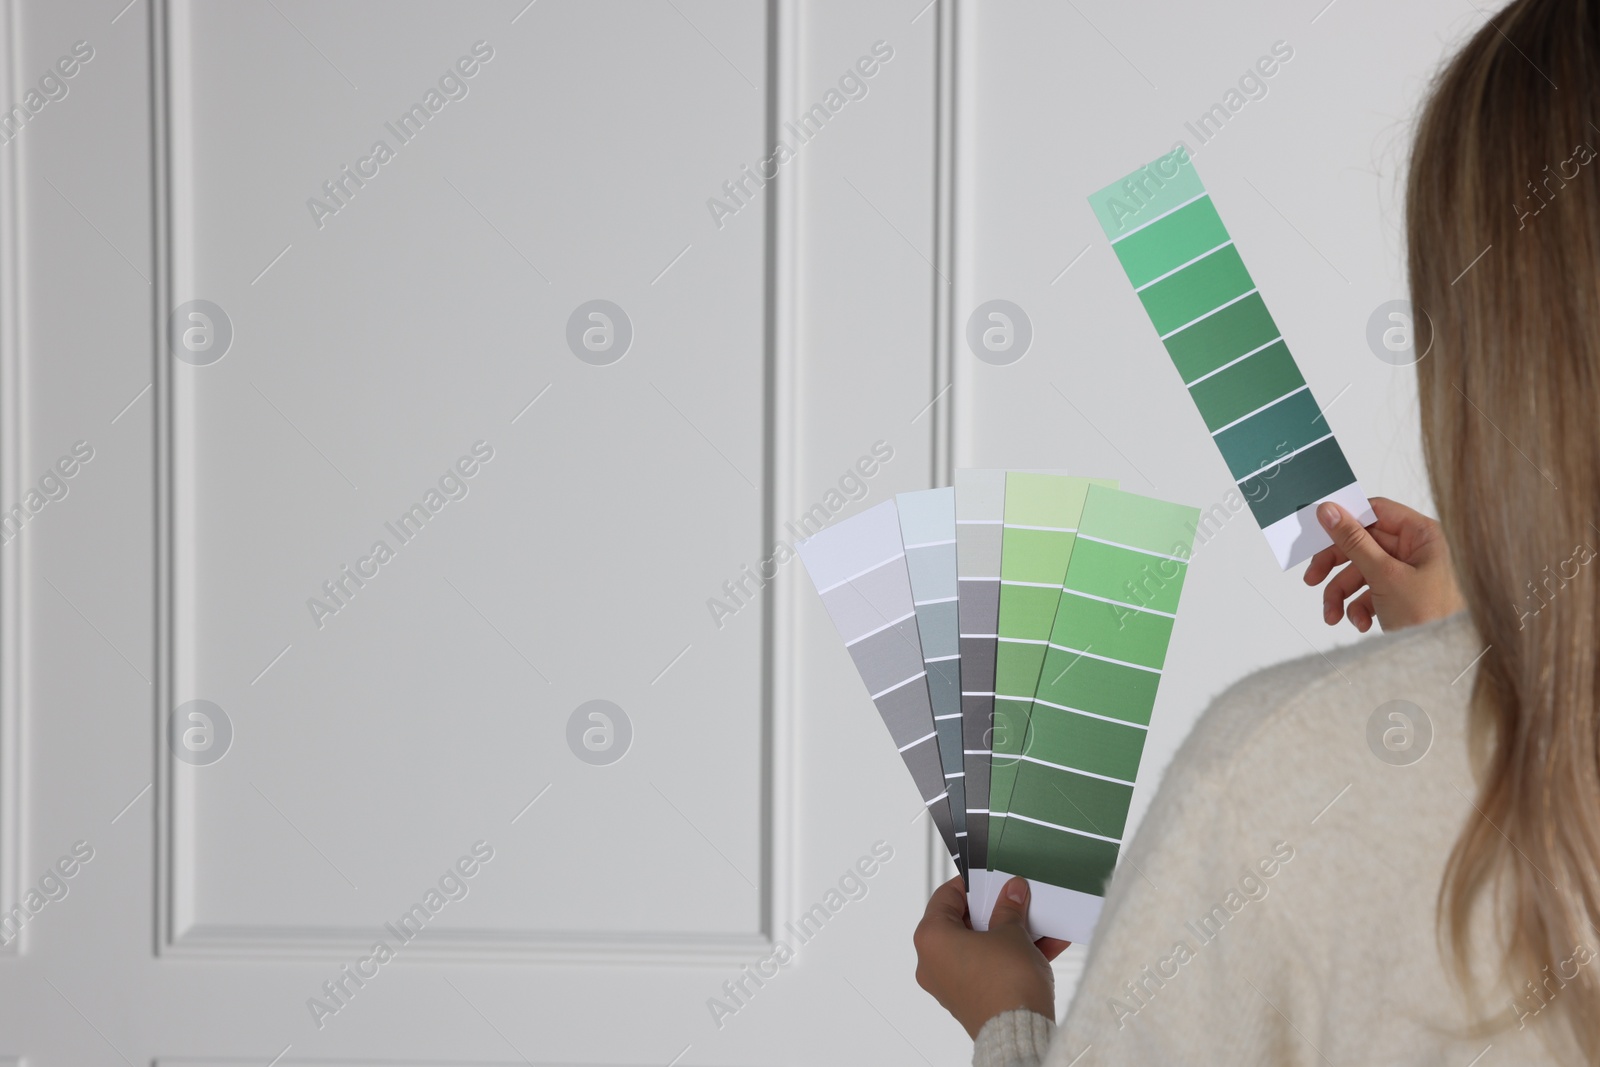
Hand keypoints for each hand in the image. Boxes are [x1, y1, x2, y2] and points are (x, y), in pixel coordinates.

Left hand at [913, 875, 1069, 1038]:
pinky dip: (1012, 956)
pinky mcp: (971, 999)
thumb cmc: (1006, 987)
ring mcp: (951, 984)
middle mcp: (933, 963)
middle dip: (994, 910)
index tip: (992, 879)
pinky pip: (990, 968)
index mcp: (931, 939)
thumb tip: (1011, 893)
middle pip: (963, 923)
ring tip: (1035, 922)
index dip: (971, 884)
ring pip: (980, 947)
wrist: (1020, 1032)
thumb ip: (1009, 908)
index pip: (945, 897)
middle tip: (1015, 899)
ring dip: (1009, 933)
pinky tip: (1044, 946)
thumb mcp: (1012, 933)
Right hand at [1303, 496, 1463, 632]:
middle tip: (1313, 578)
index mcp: (1421, 534)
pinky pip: (1368, 593)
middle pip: (1361, 544)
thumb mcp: (1385, 574)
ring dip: (1341, 594)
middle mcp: (1415, 550)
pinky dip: (1357, 608)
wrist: (1447, 658)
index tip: (1317, 532)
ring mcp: (1407, 573)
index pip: (1374, 512)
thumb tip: (1329, 511)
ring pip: (1360, 572)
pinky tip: (1360, 623)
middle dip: (1335, 567)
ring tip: (1332, 615)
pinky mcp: (1400, 595)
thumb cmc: (1433, 615)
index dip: (1345, 522)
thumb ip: (1353, 541)